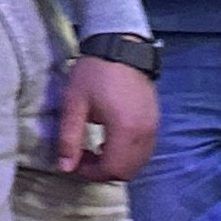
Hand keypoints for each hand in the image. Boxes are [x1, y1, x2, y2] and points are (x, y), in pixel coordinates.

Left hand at [54, 57, 160, 181]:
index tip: (75, 163)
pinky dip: (127, 153)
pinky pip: (144, 150)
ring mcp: (153, 127)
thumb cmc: (94, 73)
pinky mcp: (155, 121)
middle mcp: (145, 133)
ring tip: (94, 148)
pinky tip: (110, 140)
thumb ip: (69, 138)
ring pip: (137, 163)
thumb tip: (65, 168)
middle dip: (104, 171)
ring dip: (116, 163)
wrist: (120, 47)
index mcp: (125, 130)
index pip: (112, 170)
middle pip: (127, 171)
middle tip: (83, 157)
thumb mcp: (74, 104)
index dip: (92, 173)